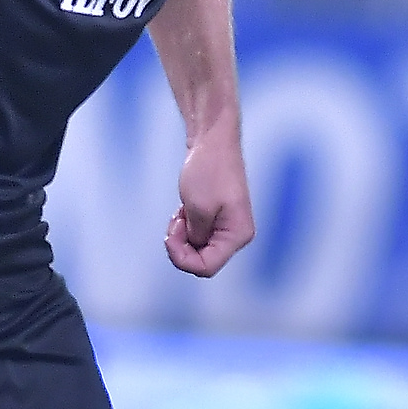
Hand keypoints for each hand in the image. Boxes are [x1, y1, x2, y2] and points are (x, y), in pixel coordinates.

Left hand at [166, 135, 253, 277]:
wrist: (213, 142)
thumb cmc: (208, 171)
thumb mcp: (197, 209)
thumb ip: (195, 237)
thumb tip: (194, 247)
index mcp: (238, 235)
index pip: (206, 267)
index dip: (182, 258)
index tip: (170, 234)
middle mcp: (237, 235)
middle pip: (202, 259)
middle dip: (182, 244)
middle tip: (175, 220)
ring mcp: (228, 227)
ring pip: (198, 247)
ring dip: (183, 234)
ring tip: (181, 210)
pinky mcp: (219, 218)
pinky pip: (198, 235)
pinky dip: (186, 226)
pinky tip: (185, 208)